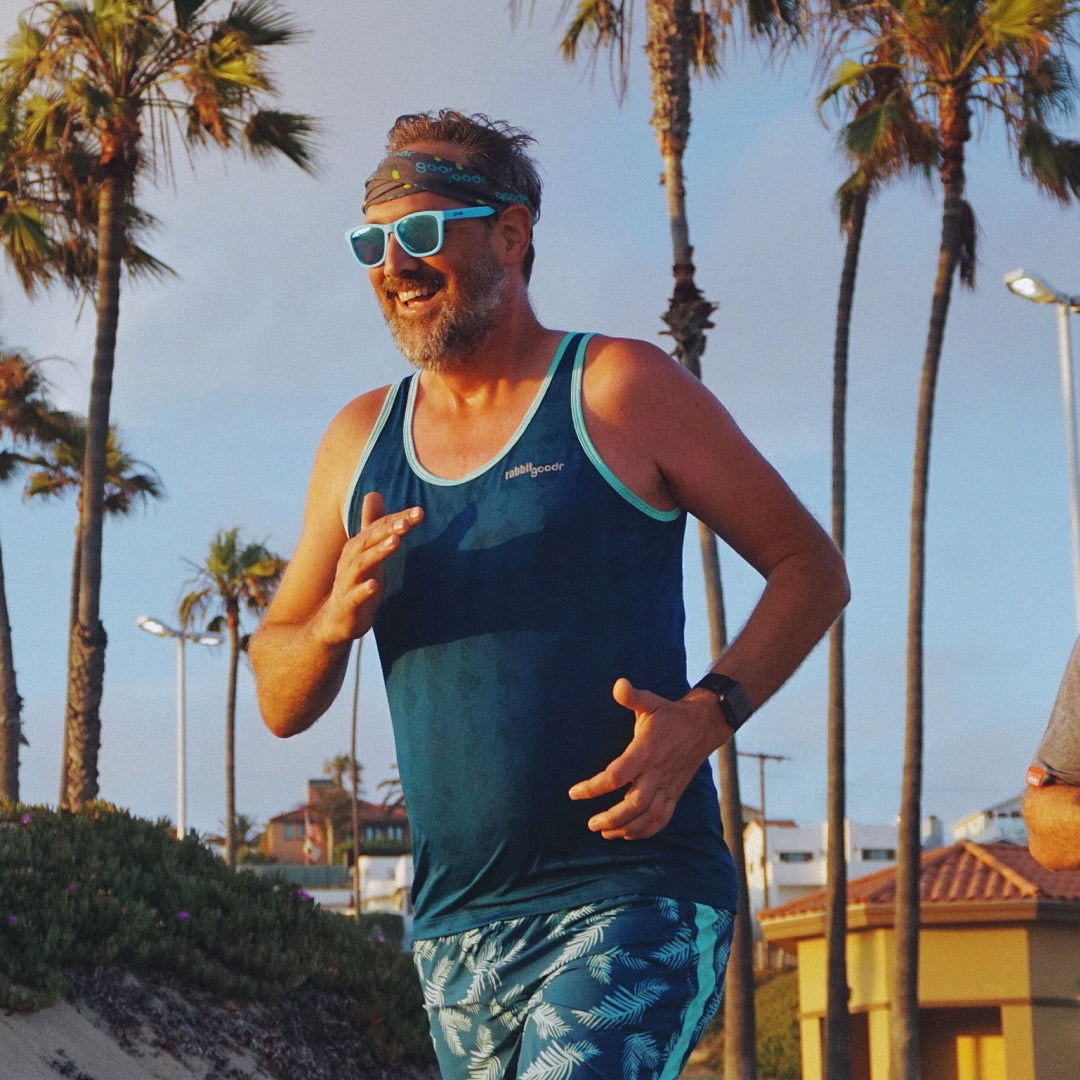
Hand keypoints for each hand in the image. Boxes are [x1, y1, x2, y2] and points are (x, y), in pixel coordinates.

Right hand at [318, 491, 421, 643]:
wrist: (334, 620)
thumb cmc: (356, 583)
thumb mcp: (367, 552)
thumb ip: (371, 525)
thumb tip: (374, 493)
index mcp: (358, 547)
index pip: (379, 528)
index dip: (398, 519)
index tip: (419, 512)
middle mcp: (350, 560)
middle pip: (369, 541)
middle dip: (387, 530)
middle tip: (406, 522)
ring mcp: (347, 582)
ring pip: (361, 564)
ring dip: (377, 552)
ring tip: (395, 542)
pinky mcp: (346, 604)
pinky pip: (354, 596)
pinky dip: (363, 590)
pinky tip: (374, 585)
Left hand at [568, 677, 729, 839]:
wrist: (703, 726)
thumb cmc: (669, 715)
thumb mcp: (650, 702)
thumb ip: (632, 696)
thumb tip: (618, 684)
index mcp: (646, 751)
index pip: (617, 775)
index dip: (594, 787)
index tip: (574, 792)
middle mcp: (657, 772)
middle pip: (634, 804)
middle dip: (611, 817)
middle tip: (590, 823)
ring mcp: (668, 786)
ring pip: (648, 816)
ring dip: (626, 828)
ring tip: (604, 831)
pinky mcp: (675, 793)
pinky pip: (663, 819)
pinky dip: (646, 831)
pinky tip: (628, 834)